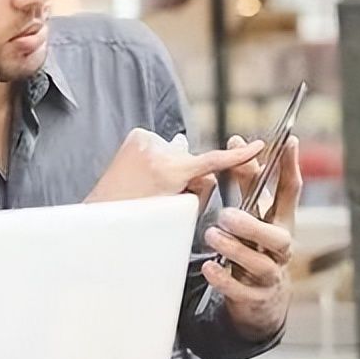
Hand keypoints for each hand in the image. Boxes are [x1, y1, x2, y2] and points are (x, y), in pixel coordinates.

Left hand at [85, 128, 262, 206]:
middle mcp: (157, 150)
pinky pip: (161, 147)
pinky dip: (157, 159)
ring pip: (177, 153)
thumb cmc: (140, 221)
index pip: (213, 161)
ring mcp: (144, 140)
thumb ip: (199, 189)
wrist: (101, 212)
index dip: (238, 156)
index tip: (259, 146)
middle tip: (165, 195)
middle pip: (193, 160)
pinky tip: (141, 176)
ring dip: (170, 167)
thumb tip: (202, 170)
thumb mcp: (179, 213)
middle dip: (188, 175)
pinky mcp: (135, 137)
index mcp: (169, 171)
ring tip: (148, 188)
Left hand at [202, 135, 301, 339]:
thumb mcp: (254, 212)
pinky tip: (209, 268)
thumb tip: (237, 141)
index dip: (291, 167)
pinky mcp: (254, 297)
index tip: (289, 142)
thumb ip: (247, 180)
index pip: (291, 192)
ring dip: (234, 249)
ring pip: (259, 263)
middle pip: (277, 237)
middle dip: (253, 225)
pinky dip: (224, 279)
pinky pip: (241, 290)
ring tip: (212, 236)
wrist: (262, 301)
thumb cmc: (256, 245)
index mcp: (282, 222)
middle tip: (227, 215)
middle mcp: (280, 249)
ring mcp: (269, 275)